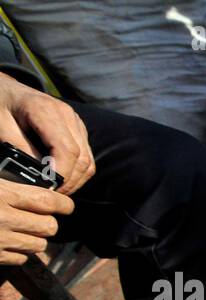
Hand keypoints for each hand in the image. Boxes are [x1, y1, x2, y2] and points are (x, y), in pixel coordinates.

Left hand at [0, 74, 94, 194]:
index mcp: (47, 110)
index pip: (67, 151)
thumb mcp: (0, 125)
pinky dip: (76, 173)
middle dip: (68, 182)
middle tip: (50, 196)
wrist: (4, 88)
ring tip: (55, 190)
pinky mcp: (78, 130)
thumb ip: (20, 149)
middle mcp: (68, 115)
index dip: (61, 175)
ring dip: (75, 181)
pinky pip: (86, 158)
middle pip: (82, 159)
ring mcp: (76, 122)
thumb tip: (40, 177)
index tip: (47, 190)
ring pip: (88, 162)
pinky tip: (60, 179)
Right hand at [0, 177, 73, 265]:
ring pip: (39, 245)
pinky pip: (22, 258)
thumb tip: (44, 190)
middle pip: (49, 226)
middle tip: (37, 217)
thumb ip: (12, 186)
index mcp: (1, 194)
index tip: (66, 205)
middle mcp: (2, 218)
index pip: (47, 201)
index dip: (63, 204)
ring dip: (35, 238)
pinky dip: (19, 252)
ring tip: (21, 229)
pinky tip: (9, 241)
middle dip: (47, 222)